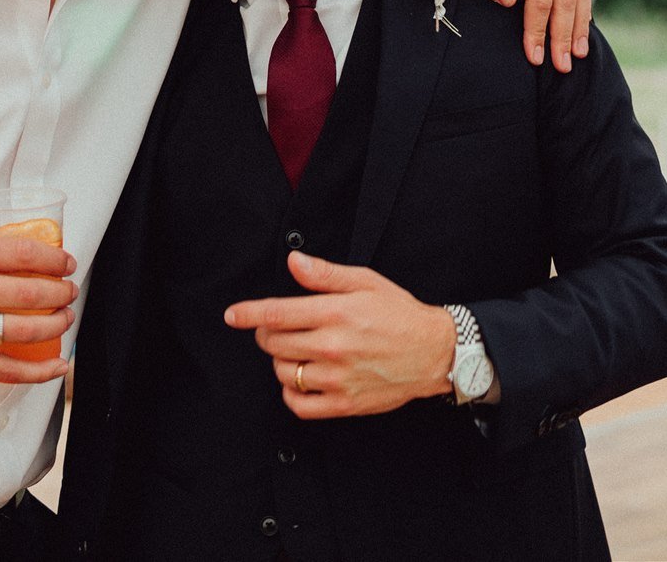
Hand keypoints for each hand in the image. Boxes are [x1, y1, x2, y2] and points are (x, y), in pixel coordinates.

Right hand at [0, 232, 76, 383]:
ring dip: (55, 326)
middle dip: (61, 294)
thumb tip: (33, 257)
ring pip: (22, 330)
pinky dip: (36, 370)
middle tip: (69, 292)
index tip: (67, 264)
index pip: (22, 254)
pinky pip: (4, 368)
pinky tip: (56, 366)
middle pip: (29, 294)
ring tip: (65, 318)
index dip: (55, 260)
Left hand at [223, 251, 454, 419]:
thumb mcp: (365, 282)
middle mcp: (333, 346)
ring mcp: (337, 378)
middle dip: (266, 335)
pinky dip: (290, 393)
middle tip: (276, 330)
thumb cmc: (399, 314)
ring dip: (280, 361)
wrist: (434, 352)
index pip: (277, 314)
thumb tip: (293, 262)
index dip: (248, 314)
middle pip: (274, 343)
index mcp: (336, 313)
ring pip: (284, 373)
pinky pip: (299, 404)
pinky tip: (300, 380)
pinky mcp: (344, 403)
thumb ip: (325, 274)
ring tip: (295, 351)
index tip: (232, 315)